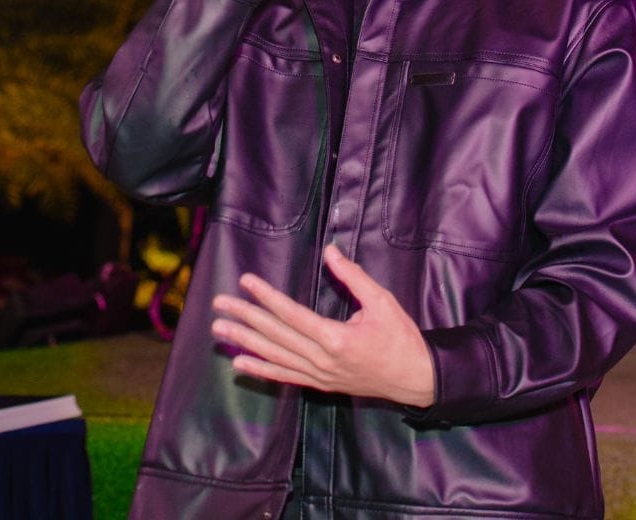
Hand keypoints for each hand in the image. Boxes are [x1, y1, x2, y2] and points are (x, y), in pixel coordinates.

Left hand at [210, 244, 434, 408]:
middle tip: (220, 303)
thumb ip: (354, 277)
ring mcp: (319, 375)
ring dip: (245, 342)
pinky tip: (240, 363)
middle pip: (276, 335)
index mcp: (336, 338)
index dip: (266, 297)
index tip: (246, 281)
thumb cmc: (401, 337)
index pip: (292, 314)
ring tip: (220, 329)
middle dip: (246, 317)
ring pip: (275, 357)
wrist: (415, 378)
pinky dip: (261, 370)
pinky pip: (285, 377)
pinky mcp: (321, 384)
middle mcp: (322, 360)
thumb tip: (330, 251)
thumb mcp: (382, 301)